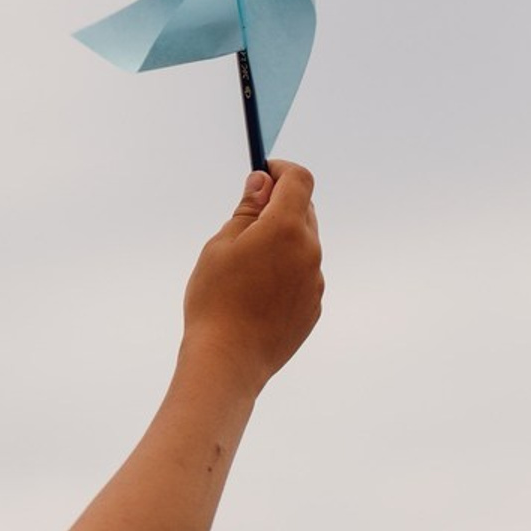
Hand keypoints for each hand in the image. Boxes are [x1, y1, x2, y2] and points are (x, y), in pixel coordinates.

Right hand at [180, 160, 322, 396]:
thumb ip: (246, 210)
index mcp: (286, 228)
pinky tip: (255, 292)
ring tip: (245, 266)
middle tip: (245, 218)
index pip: (299, 180)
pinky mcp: (313, 307)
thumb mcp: (220, 246)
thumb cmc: (215, 300)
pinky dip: (285, 272)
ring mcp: (315, 282)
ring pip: (303, 246)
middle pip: (304, 211)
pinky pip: (303, 276)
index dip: (281, 170)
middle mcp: (310, 251)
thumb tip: (263, 182)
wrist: (228, 360)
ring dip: (282, 241)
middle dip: (280, 205)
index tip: (264, 172)